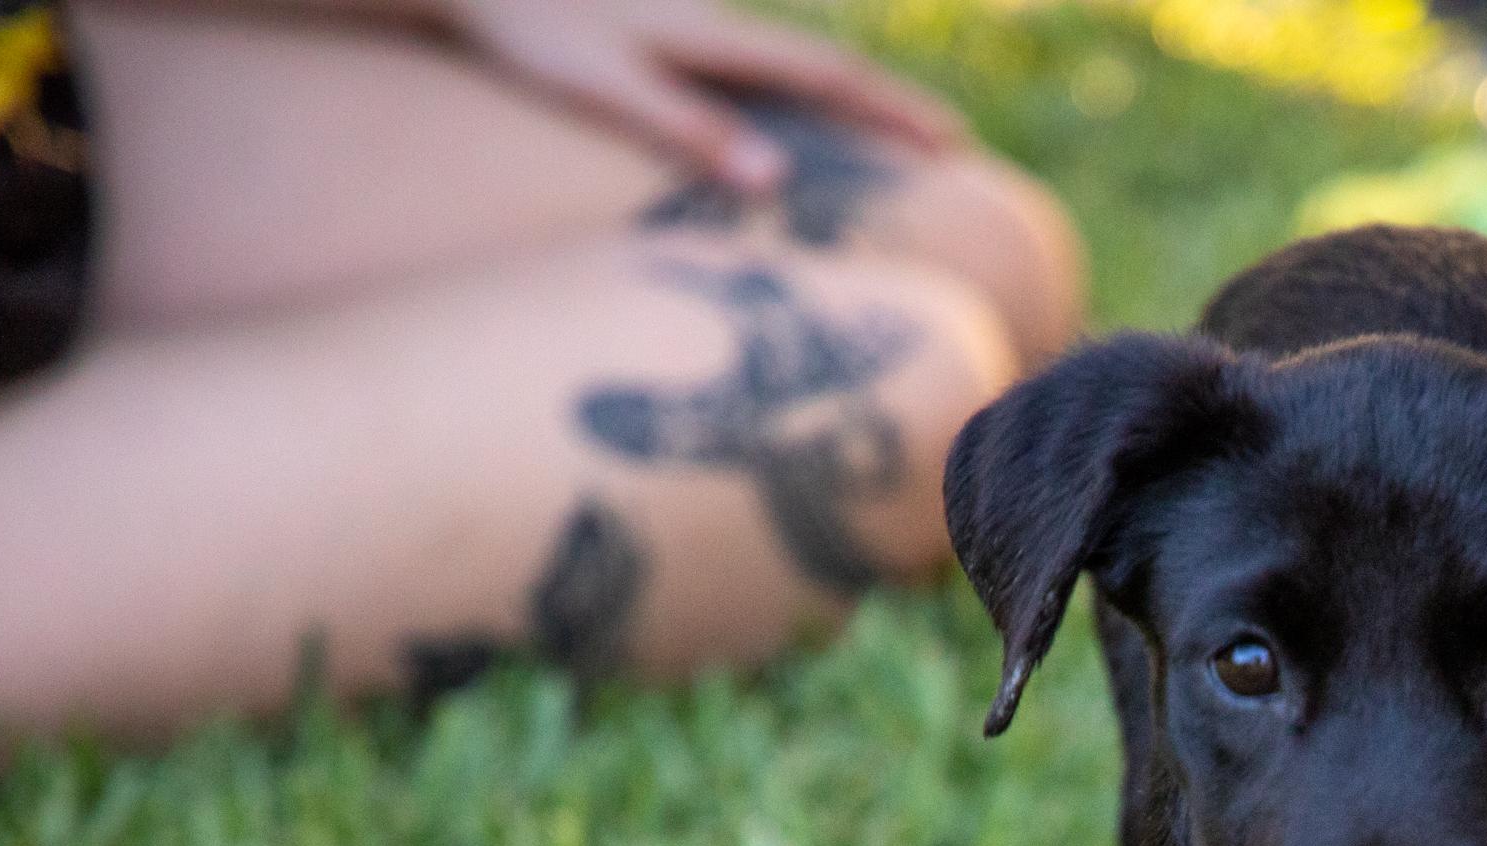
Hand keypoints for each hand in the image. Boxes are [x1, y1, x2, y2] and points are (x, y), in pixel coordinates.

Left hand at [441, 0, 962, 190]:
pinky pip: (756, 66)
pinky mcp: (664, 34)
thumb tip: (777, 178)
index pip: (831, 77)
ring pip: (793, 62)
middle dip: (890, 106)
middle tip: (950, 142)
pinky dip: (798, 91)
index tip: (952, 142)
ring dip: (850, 96)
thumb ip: (691, 132)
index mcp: (718, 40)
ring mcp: (692, 27)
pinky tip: (794, 114)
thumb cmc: (534, 33)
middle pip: (826, 66)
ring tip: (893, 133)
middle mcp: (717, 26)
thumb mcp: (609, 90)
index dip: (894, 111)